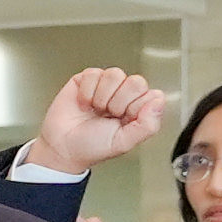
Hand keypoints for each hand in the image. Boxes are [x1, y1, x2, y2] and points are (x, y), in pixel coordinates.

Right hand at [27, 68, 173, 178]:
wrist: (62, 147)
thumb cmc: (91, 147)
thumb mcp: (124, 142)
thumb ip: (147, 125)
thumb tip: (159, 101)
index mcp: (137, 110)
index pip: (152, 94)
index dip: (136, 108)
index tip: (123, 120)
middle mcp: (124, 95)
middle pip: (136, 81)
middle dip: (119, 102)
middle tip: (108, 114)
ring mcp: (106, 85)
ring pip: (115, 74)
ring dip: (102, 96)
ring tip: (95, 109)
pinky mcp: (87, 79)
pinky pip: (94, 74)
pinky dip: (87, 92)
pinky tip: (84, 103)